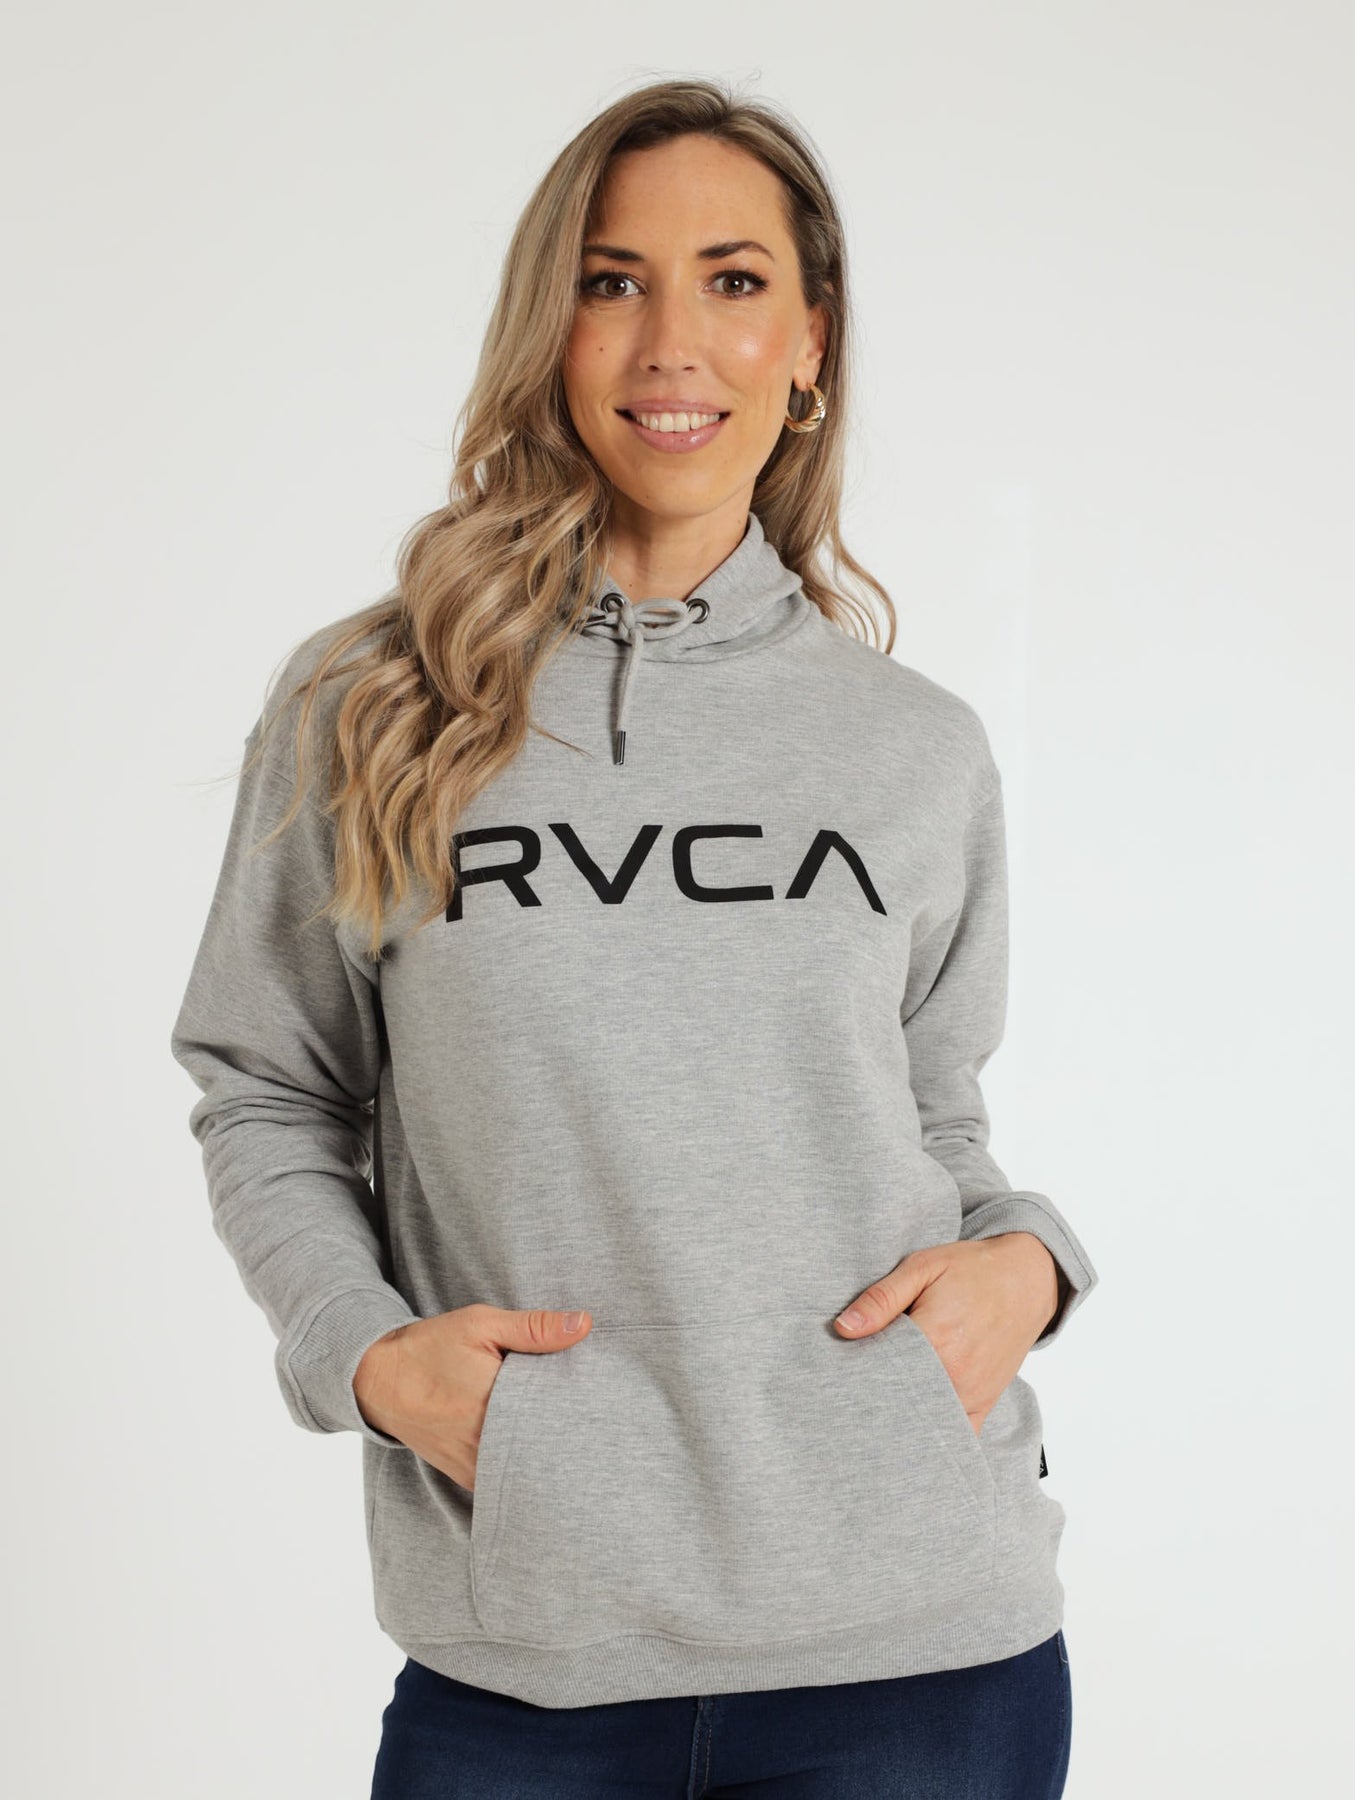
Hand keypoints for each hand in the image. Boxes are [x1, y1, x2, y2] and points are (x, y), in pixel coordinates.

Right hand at [354, 1303, 592, 1486]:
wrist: (379, 1380)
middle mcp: (484, 1444)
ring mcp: (475, 1466)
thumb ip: (535, 1328)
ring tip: (569, 1435)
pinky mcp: (467, 1477)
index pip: (556, 1414)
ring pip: (528, 1470)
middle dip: (567, 1432)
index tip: (597, 1396)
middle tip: (591, 1415)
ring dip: (545, 1453)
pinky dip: (523, 1467)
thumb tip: (585, 1325)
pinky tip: (536, 1449)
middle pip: (546, 1447)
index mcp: (493, 1404)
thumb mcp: (481, 1325)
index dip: (580, 1407)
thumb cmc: (431, 1347)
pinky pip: (506, 1481)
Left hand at [833, 1232, 1058, 1434]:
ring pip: (923, 1421)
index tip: (839, 1370)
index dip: (855, 1370)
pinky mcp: (984, 1404)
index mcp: (934, 1339)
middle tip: (853, 1386)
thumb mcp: (922, 1267)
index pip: (878, 1369)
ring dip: (900, 1415)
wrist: (1027, 1279)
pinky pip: (955, 1434)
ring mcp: (971, 1394)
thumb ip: (881, 1298)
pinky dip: (933, 1433)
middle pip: (897, 1399)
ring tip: (878, 1403)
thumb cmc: (972, 1269)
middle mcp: (954, 1375)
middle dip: (873, 1395)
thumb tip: (842, 1328)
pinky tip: (912, 1429)